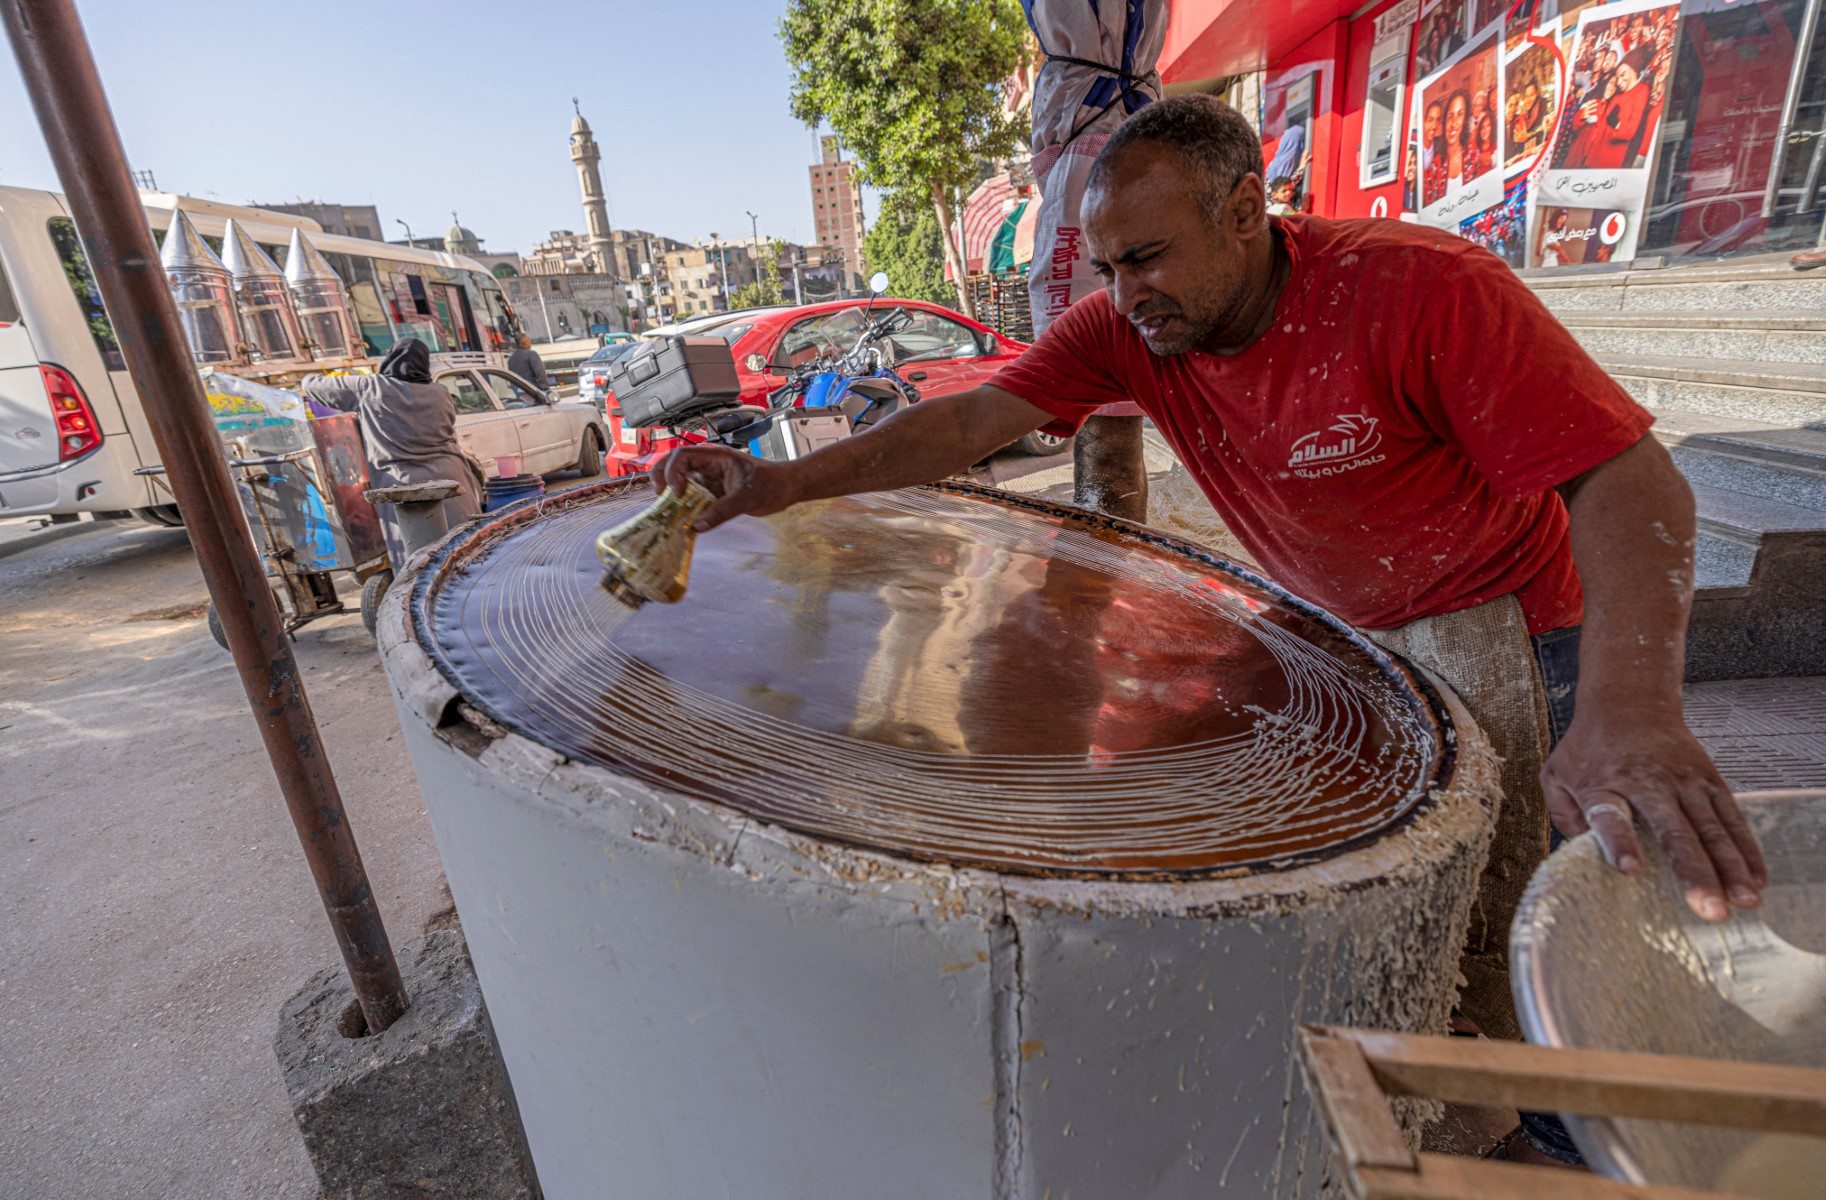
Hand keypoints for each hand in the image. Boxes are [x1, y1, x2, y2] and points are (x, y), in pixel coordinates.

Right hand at [655, 444, 796, 531]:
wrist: (787, 488)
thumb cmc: (773, 484)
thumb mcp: (748, 498)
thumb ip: (722, 511)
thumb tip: (698, 526)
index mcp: (716, 456)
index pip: (682, 456)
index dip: (673, 472)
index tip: (678, 492)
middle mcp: (708, 464)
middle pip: (673, 463)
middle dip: (662, 477)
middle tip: (662, 497)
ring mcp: (709, 477)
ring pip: (680, 479)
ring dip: (671, 492)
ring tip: (669, 509)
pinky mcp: (712, 491)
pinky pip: (692, 496)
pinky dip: (683, 505)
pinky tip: (683, 517)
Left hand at [1541, 707, 1766, 920]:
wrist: (1629, 702)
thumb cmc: (1589, 747)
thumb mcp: (1557, 774)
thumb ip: (1563, 815)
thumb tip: (1581, 855)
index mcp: (1604, 786)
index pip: (1610, 817)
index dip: (1620, 843)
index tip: (1631, 870)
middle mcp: (1647, 785)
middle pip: (1674, 831)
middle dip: (1695, 872)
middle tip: (1710, 910)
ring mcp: (1684, 782)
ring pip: (1712, 829)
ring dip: (1731, 868)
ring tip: (1744, 901)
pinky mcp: (1710, 781)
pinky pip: (1732, 819)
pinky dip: (1747, 850)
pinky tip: (1757, 879)